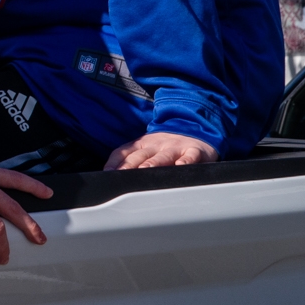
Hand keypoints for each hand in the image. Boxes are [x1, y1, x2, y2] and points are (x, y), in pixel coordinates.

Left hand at [103, 133, 217, 169]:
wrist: (195, 130)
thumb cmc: (167, 146)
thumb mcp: (147, 148)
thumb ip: (130, 159)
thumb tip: (110, 173)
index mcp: (143, 144)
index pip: (125, 152)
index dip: (115, 162)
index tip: (108, 173)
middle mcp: (157, 145)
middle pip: (142, 155)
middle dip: (131, 165)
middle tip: (123, 175)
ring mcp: (175, 147)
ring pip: (163, 156)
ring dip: (154, 163)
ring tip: (146, 170)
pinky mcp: (194, 150)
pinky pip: (190, 156)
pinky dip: (186, 161)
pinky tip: (180, 166)